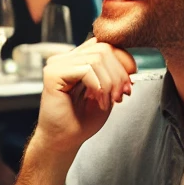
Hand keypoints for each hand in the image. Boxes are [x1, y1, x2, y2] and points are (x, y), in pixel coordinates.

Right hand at [32, 39, 136, 153]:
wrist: (64, 140)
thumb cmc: (81, 120)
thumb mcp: (106, 92)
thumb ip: (113, 73)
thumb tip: (130, 63)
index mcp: (77, 59)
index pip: (105, 44)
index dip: (123, 60)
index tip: (130, 81)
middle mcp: (65, 58)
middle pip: (103, 49)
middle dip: (119, 73)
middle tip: (122, 94)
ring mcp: (57, 65)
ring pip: (97, 59)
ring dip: (110, 83)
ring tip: (110, 101)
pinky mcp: (53, 74)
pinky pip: (86, 70)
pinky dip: (100, 87)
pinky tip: (99, 101)